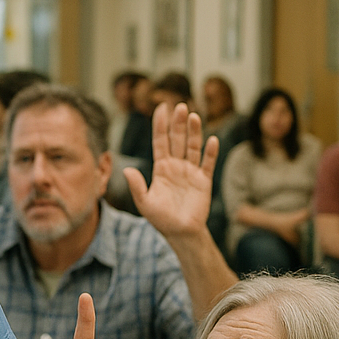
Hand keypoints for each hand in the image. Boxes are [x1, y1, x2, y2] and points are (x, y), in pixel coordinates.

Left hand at [126, 102, 216, 238]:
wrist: (180, 232)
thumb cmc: (160, 218)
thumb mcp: (145, 202)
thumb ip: (137, 185)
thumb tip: (126, 170)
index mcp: (161, 168)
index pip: (160, 142)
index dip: (160, 126)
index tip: (161, 108)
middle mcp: (176, 166)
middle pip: (177, 140)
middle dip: (178, 123)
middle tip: (180, 106)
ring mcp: (191, 171)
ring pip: (193, 147)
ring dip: (194, 132)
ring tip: (194, 116)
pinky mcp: (204, 180)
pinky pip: (208, 164)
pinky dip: (211, 152)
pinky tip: (212, 140)